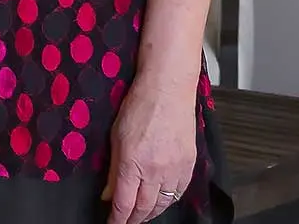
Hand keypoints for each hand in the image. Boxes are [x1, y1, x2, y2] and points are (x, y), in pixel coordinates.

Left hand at [102, 79, 196, 223]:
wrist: (168, 88)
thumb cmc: (140, 105)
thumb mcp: (116, 136)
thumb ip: (114, 169)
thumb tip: (109, 194)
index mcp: (133, 163)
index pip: (124, 203)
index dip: (117, 220)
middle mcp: (155, 170)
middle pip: (144, 208)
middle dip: (134, 219)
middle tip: (127, 222)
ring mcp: (175, 168)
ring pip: (164, 203)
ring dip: (152, 213)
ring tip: (143, 215)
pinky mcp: (189, 163)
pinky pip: (179, 191)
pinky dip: (170, 200)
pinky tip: (163, 200)